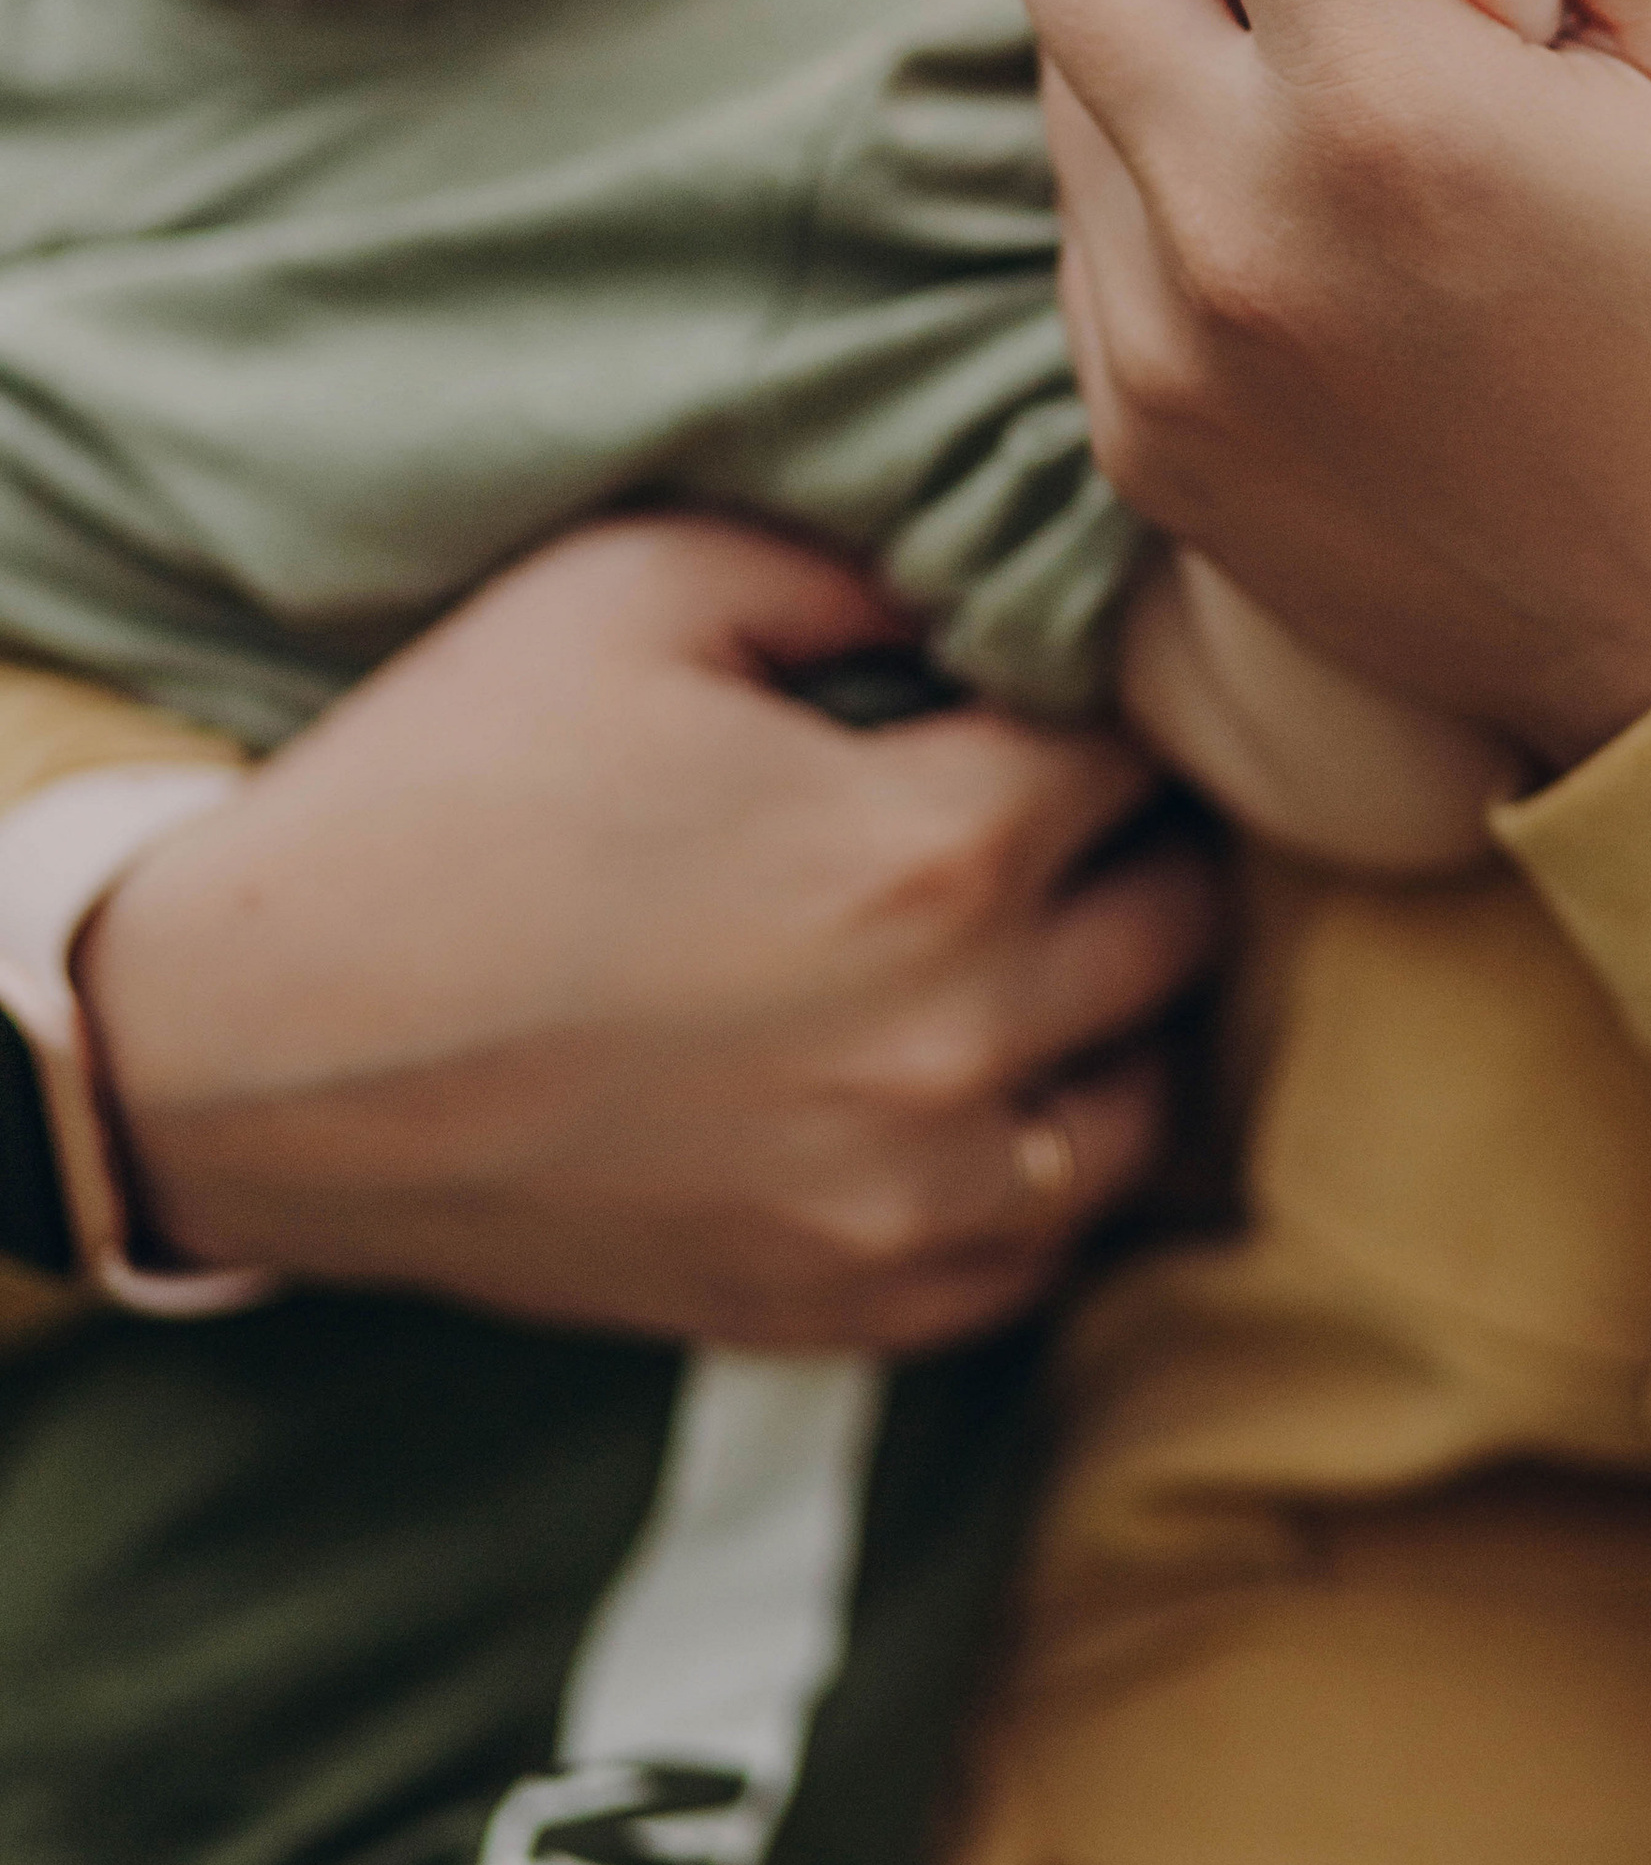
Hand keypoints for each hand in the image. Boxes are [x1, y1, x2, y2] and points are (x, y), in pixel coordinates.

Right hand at [80, 518, 1221, 1350]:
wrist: (254, 1051)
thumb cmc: (444, 788)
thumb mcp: (637, 586)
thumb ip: (857, 559)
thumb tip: (996, 574)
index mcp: (928, 848)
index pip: (1137, 744)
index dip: (1091, 692)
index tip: (1025, 680)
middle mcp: (957, 1038)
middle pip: (1181, 913)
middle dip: (1129, 833)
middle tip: (1040, 795)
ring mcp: (911, 1202)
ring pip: (1147, 1096)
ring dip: (1115, 1006)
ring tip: (1027, 937)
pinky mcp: (848, 1306)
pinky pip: (1044, 1246)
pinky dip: (1037, 1160)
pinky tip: (963, 1079)